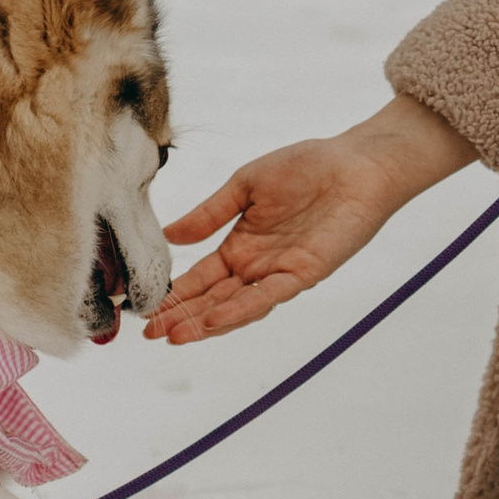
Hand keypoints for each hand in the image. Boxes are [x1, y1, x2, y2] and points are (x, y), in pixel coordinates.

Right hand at [145, 96, 474, 344]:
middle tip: (148, 333)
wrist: (356, 163)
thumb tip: (169, 235)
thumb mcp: (245, 186)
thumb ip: (209, 214)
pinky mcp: (303, 273)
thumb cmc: (308, 167)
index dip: (174, 293)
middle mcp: (258, 266)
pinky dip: (241, 309)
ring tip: (174, 335)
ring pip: (236, 306)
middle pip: (213, 299)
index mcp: (241, 245)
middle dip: (181, 316)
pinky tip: (215, 320)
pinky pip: (268, 296)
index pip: (201, 277)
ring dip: (205, 322)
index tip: (143, 306)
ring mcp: (279, 273)